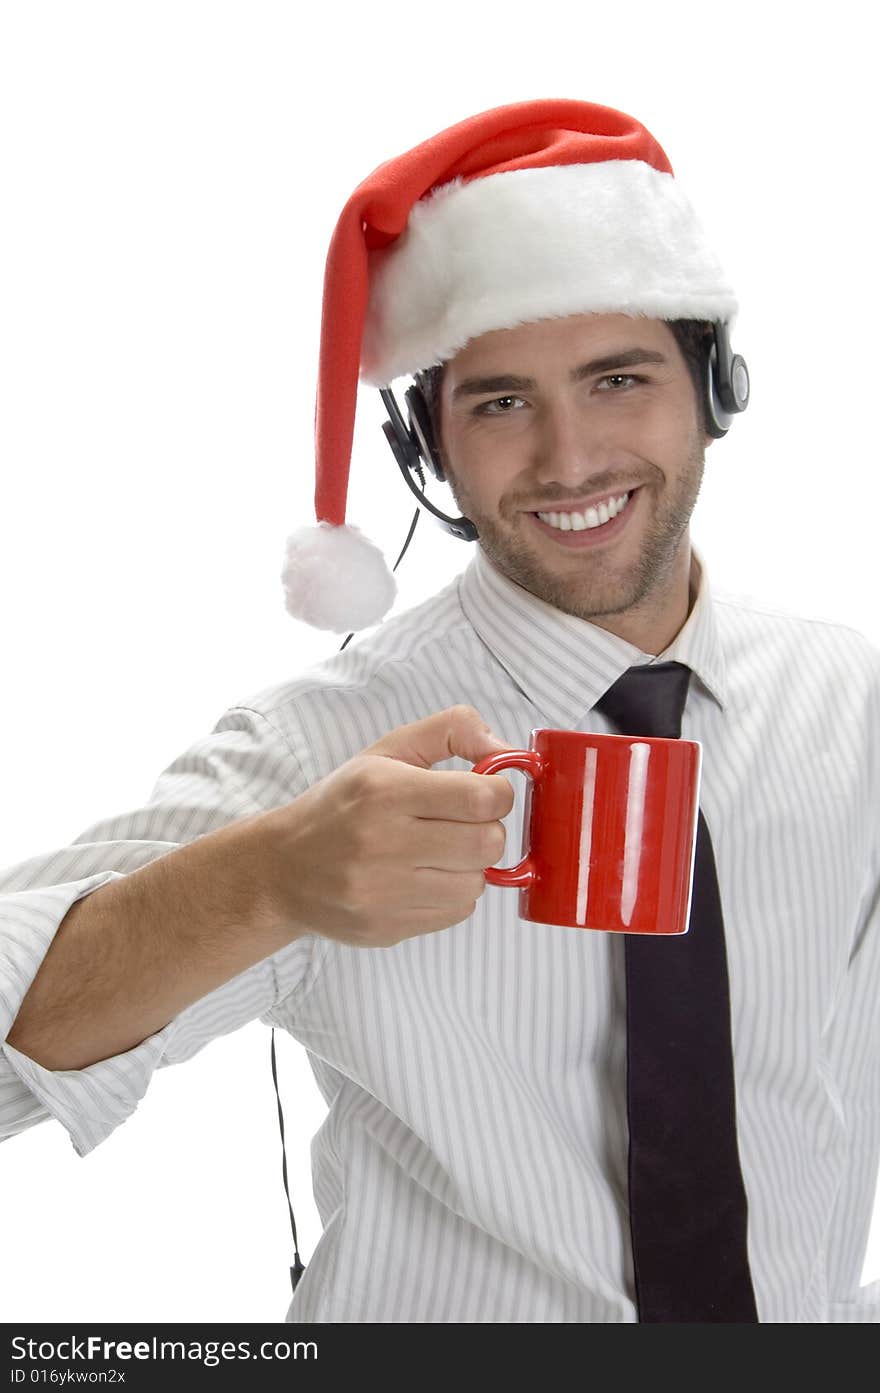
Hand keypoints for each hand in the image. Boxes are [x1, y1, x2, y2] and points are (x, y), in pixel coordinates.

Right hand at [260, 705, 514, 946]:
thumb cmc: (341, 805)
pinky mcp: (387, 928)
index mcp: (384, 791)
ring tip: (437, 853)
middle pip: (488, 843)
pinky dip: (451, 895)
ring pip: (476, 883)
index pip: (482, 797)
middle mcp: (382, 843)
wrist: (282, 870)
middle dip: (486, 829)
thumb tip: (506, 749)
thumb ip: (451, 732)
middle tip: (461, 823)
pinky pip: (457, 913)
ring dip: (469, 867)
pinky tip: (422, 879)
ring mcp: (383, 892)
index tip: (484, 792)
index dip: (498, 793)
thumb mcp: (386, 751)